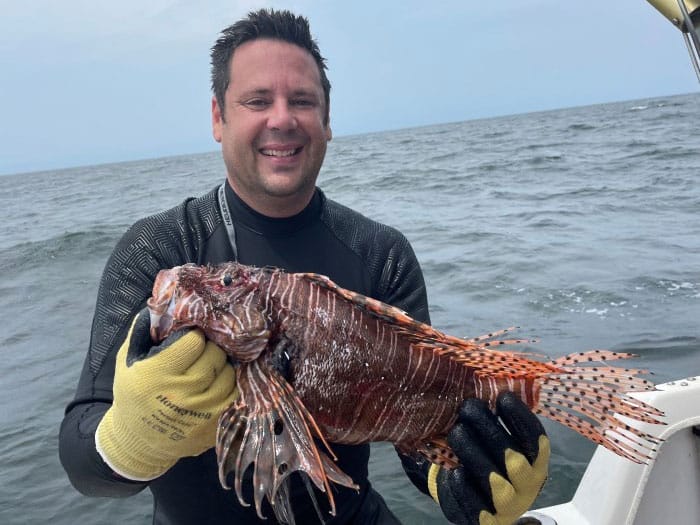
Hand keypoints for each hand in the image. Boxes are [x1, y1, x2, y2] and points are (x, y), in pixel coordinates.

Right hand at [95, 308, 237, 480]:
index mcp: (158, 373)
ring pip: (229, 374)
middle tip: (204, 352)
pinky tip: (218, 384)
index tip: (190, 340)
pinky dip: (229, 386)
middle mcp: (182, 392)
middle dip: (212, 349)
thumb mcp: (127, 361)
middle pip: (215, 356)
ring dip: (222, 367)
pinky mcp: (214, 425)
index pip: (194, 341)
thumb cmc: (132, 394)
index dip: (194, 337)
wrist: (137, 441)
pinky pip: (235, 395)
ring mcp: (201, 412)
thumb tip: (157, 303)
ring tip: (210, 368)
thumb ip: (142, 331)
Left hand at [428, 393, 549, 524]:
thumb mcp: (494, 436)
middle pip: (513, 458)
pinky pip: (476, 507)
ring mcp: (509, 506)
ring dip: (474, 454)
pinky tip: (455, 472)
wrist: (471, 497)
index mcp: (535, 460)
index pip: (535, 439)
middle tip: (468, 408)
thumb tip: (486, 377)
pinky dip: (465, 488)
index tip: (502, 397)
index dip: (521, 418)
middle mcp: (528, 484)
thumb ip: (495, 415)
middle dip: (489, 430)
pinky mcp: (486, 521)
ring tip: (456, 432)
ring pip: (495, 481)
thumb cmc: (484, 455)